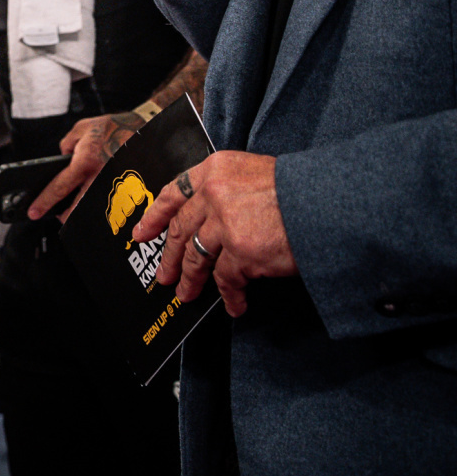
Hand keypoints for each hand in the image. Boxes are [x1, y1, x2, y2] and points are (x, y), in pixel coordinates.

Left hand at [27, 111, 143, 221]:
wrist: (145, 129)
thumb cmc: (115, 127)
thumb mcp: (83, 128)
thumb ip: (67, 144)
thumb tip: (63, 157)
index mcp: (86, 161)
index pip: (60, 187)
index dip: (44, 201)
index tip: (34, 212)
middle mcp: (100, 176)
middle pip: (78, 207)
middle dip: (65, 216)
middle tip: (57, 216)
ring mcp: (115, 185)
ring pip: (93, 209)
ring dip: (82, 213)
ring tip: (74, 212)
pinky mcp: (126, 188)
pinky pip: (110, 204)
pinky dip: (101, 207)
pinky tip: (96, 205)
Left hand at [131, 152, 295, 315]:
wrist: (333, 202)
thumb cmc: (303, 189)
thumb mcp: (256, 173)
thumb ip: (229, 190)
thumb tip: (211, 216)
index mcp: (215, 170)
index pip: (174, 193)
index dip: (155, 216)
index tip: (141, 233)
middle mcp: (213, 195)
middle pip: (180, 230)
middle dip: (169, 256)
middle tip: (163, 275)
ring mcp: (225, 225)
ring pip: (197, 258)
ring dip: (191, 280)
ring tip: (186, 294)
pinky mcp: (241, 253)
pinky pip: (226, 280)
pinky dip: (230, 296)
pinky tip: (234, 305)